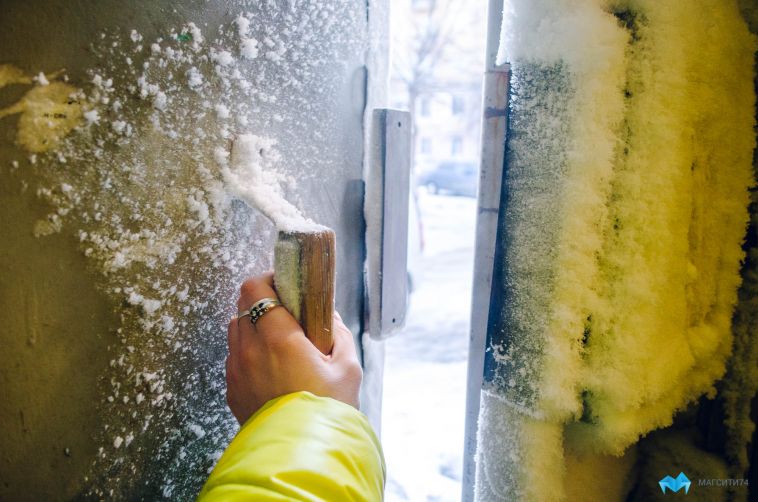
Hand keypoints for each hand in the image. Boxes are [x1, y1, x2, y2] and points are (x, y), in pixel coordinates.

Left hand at [225, 273, 362, 424]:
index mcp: (278, 337)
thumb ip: (338, 333)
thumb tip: (330, 315)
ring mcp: (237, 370)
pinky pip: (234, 358)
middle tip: (288, 312)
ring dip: (253, 326)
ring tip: (279, 340)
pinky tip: (271, 366)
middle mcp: (250, 350)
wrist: (301, 455)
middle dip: (263, 302)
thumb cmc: (326, 411)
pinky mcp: (232, 389)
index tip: (287, 286)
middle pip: (242, 304)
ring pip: (235, 330)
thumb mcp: (348, 367)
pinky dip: (248, 353)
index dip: (270, 280)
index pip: (255, 287)